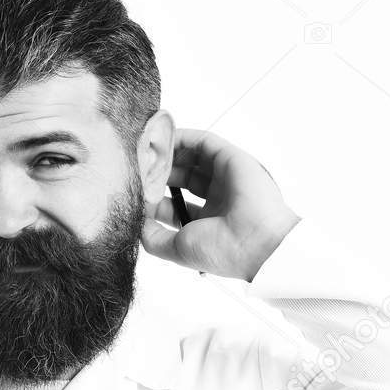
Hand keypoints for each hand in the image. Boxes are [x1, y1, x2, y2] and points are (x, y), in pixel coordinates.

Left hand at [140, 128, 300, 281]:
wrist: (256, 242)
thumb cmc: (222, 251)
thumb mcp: (177, 249)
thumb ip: (153, 238)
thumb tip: (136, 220)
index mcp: (207, 222)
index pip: (174, 205)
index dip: (153, 197)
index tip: (134, 192)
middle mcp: (217, 199)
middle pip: (180, 179)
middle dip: (157, 174)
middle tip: (136, 170)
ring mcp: (224, 178)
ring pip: (190, 159)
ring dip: (167, 155)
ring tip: (145, 153)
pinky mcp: (230, 159)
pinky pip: (202, 142)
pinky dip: (182, 138)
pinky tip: (163, 140)